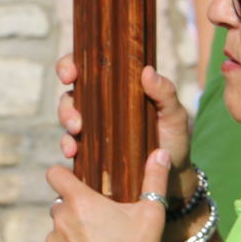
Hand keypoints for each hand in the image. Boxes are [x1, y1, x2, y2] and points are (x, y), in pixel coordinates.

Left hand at [42, 149, 169, 241]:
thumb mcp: (152, 215)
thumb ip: (155, 179)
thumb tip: (161, 152)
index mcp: (80, 201)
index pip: (55, 173)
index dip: (64, 174)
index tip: (75, 181)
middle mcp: (60, 218)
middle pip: (61, 204)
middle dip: (76, 210)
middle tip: (99, 223)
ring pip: (58, 229)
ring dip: (71, 233)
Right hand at [57, 57, 191, 174]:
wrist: (171, 176)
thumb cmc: (173, 138)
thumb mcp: (174, 114)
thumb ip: (165, 93)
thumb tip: (146, 71)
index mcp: (117, 88)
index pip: (87, 69)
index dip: (70, 65)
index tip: (71, 74)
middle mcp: (100, 105)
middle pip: (70, 95)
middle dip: (66, 103)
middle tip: (76, 117)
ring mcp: (92, 129)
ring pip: (68, 118)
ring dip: (66, 121)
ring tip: (77, 131)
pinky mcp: (89, 151)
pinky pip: (70, 145)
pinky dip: (67, 146)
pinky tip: (73, 152)